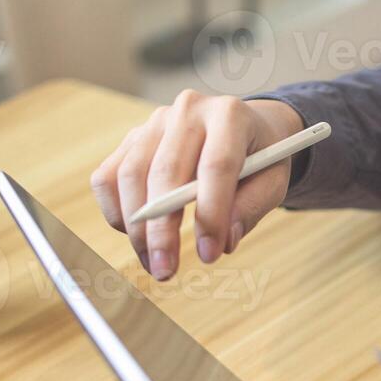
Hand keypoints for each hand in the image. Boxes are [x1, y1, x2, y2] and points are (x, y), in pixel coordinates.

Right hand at [91, 91, 304, 279]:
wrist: (245, 129)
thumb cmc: (260, 159)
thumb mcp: (272, 181)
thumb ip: (251, 208)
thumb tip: (223, 241)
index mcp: (230, 115)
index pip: (216, 165)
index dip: (210, 213)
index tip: (209, 254)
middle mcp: (188, 110)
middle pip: (164, 171)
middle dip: (162, 230)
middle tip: (166, 270)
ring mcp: (154, 122)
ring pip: (130, 175)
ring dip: (136, 228)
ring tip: (154, 263)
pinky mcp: (131, 139)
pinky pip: (107, 177)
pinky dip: (116, 212)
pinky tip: (137, 236)